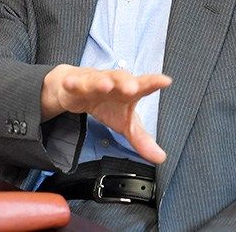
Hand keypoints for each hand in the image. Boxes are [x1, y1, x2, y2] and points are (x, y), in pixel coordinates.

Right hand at [40, 65, 171, 163]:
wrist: (77, 88)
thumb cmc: (106, 103)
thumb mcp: (124, 123)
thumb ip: (141, 139)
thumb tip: (160, 157)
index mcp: (127, 90)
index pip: (143, 85)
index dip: (153, 83)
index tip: (165, 81)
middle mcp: (111, 82)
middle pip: (120, 79)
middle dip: (126, 82)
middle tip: (133, 88)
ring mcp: (92, 81)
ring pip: (97, 79)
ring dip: (101, 82)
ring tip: (105, 86)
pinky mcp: (74, 84)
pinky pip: (73, 83)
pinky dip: (72, 83)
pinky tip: (70, 83)